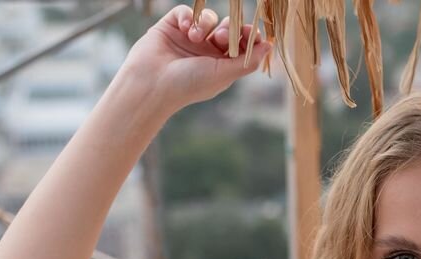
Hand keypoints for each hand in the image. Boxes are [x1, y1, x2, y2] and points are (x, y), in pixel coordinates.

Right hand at [118, 5, 269, 112]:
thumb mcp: (223, 75)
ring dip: (206, 24)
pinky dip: (188, 17)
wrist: (151, 85)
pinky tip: (185, 29)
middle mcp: (206, 51)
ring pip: (208, 18)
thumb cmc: (188, 85)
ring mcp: (189, 38)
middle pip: (228, 28)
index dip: (248, 36)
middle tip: (222, 38)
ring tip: (195, 38)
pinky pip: (186, 12)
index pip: (241, 44)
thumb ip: (248, 61)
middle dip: (229, 29)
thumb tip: (269, 46)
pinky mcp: (171, 27)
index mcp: (221, 65)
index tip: (251, 32)